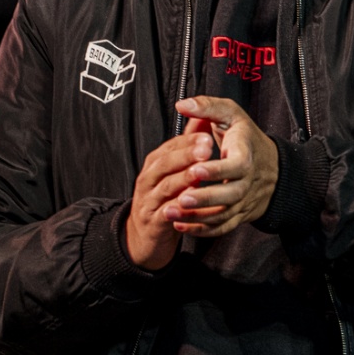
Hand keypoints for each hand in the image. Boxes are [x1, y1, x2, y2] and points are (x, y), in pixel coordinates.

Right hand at [125, 129, 216, 270]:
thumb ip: (186, 145)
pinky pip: (166, 213)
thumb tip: (201, 117)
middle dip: (185, 155)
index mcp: (155, 164)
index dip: (188, 140)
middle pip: (165, 163)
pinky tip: (192, 202)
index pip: (170, 147)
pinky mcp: (154, 222)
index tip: (207, 134)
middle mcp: (149, 179)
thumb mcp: (172, 170)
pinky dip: (179, 208)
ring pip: (166, 187)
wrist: (147, 236)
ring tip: (200, 173)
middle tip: (207, 148)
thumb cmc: (165, 198)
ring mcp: (150, 201)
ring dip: (183, 179)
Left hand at [166, 96, 278, 239]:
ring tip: (171, 213)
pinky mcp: (238, 215)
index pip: (236, 166)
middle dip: (205, 198)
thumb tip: (182, 104)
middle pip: (230, 195)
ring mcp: (243, 201)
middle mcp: (247, 181)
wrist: (272, 167)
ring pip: (223, 215)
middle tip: (181, 198)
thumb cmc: (246, 138)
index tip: (195, 169)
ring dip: (197, 217)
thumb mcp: (231, 114)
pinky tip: (180, 226)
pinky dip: (202, 230)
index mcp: (245, 155)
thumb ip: (207, 106)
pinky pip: (222, 227)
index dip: (217, 170)